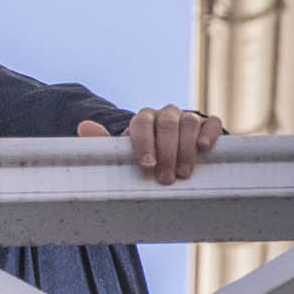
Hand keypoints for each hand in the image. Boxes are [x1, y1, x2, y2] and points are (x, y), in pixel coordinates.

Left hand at [77, 106, 222, 185]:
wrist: (173, 156)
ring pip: (188, 122)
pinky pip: (211, 122)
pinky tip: (205, 149)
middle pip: (166, 124)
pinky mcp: (208, 124)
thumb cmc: (146, 157)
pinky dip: (208, 133)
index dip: (144, 142)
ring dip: (186, 148)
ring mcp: (188, 118)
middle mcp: (166, 115)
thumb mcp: (126, 154)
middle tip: (166, 179)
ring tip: (184, 174)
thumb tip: (83, 126)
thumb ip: (105, 143)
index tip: (147, 165)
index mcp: (144, 119)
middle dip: (166, 152)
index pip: (141, 122)